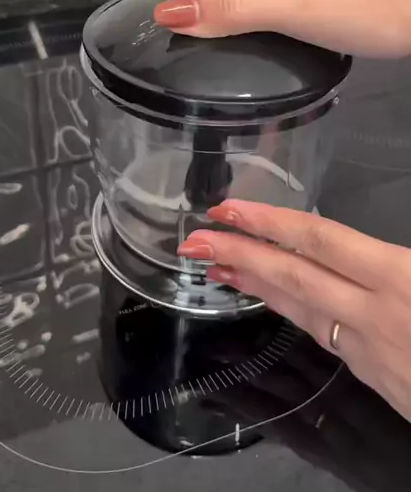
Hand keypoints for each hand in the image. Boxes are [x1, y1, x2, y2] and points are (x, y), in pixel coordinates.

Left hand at [177, 200, 410, 422]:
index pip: (318, 242)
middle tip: (195, 240)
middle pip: (294, 278)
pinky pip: (321, 335)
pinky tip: (270, 300)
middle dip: (240, 255)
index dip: (268, 223)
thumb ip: (402, 255)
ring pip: (300, 310)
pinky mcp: (373, 375)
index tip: (228, 210)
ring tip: (215, 266)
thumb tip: (350, 240)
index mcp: (399, 279)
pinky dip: (288, 312)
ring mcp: (369, 350)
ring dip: (254, 285)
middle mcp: (374, 314)